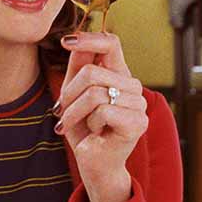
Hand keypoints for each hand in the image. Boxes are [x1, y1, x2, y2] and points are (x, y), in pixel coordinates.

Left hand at [54, 32, 148, 201]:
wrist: (94, 163)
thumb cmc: (84, 129)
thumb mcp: (74, 94)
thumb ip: (77, 66)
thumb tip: (73, 38)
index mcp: (119, 74)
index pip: (111, 42)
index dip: (89, 38)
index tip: (66, 42)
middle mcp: (133, 85)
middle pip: (91, 71)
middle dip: (69, 93)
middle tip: (63, 112)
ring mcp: (138, 104)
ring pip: (94, 92)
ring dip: (75, 112)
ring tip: (77, 124)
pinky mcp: (137, 122)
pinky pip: (102, 110)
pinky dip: (90, 123)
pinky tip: (96, 133)